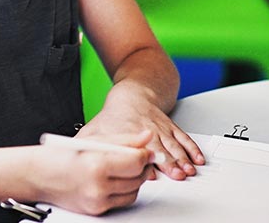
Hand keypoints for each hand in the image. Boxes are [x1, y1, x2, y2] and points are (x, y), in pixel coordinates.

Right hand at [31, 130, 153, 214]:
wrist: (38, 176)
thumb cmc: (59, 156)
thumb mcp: (91, 140)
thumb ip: (122, 139)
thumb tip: (145, 138)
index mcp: (96, 165)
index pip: (135, 161)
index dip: (144, 154)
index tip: (145, 149)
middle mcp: (98, 186)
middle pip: (137, 178)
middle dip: (141, 166)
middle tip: (138, 156)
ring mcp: (98, 201)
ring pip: (133, 191)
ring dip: (134, 179)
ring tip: (124, 167)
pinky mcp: (98, 210)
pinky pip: (122, 201)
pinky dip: (124, 190)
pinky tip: (115, 179)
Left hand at [78, 90, 204, 180]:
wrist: (133, 93)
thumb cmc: (114, 115)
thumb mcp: (96, 127)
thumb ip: (87, 143)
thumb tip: (72, 155)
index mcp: (128, 132)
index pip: (136, 148)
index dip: (143, 161)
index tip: (149, 172)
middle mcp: (147, 131)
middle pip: (159, 148)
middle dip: (168, 162)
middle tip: (176, 174)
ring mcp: (161, 129)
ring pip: (174, 145)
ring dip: (182, 158)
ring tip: (187, 170)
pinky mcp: (171, 127)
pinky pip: (184, 138)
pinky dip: (192, 149)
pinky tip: (197, 159)